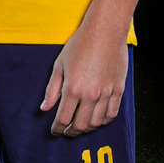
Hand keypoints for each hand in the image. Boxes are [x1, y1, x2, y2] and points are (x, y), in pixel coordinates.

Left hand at [40, 14, 128, 137]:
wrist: (105, 30)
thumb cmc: (80, 44)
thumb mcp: (60, 64)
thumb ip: (52, 89)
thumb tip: (45, 108)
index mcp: (73, 88)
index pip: (63, 118)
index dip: (57, 128)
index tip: (55, 131)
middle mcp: (90, 94)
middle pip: (80, 125)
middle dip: (71, 132)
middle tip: (67, 131)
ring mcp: (106, 93)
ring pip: (97, 123)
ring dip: (87, 129)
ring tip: (81, 126)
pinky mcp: (118, 89)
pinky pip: (112, 114)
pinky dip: (103, 121)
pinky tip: (97, 119)